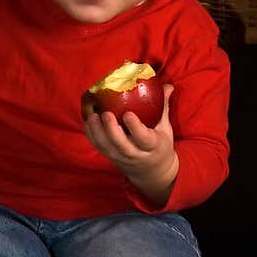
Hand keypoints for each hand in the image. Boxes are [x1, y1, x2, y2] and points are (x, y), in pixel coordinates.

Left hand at [83, 84, 179, 204]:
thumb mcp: (165, 129)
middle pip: (121, 145)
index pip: (143, 138)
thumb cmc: (159, 144)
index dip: (135, 127)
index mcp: (152, 146)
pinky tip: (87, 121)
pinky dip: (91, 135)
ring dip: (97, 132)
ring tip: (92, 116)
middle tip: (106, 113)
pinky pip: (99, 147)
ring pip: (107, 147)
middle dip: (111, 130)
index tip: (128, 114)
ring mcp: (121, 157)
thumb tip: (168, 86)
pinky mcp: (111, 157)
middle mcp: (136, 154)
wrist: (152, 171)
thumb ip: (164, 107)